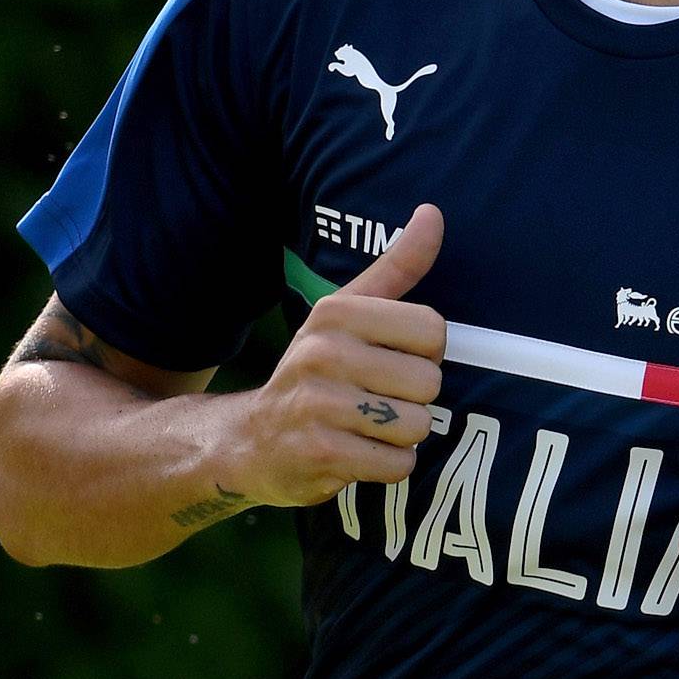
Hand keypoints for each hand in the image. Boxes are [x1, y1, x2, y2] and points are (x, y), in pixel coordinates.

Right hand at [222, 204, 444, 506]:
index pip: (432, 330)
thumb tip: (434, 212)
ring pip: (416, 426)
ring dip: (399, 437)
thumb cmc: (313, 373)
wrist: (245, 441)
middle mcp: (323, 352)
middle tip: (373, 402)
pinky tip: (355, 453)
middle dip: (412, 401)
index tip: (389, 362)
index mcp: (335, 313)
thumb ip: (396, 266)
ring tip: (363, 428)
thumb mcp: (346, 314)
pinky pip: (397, 464)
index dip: (423, 355)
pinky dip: (386, 466)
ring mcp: (318, 404)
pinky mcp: (320, 453)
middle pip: (429, 382)